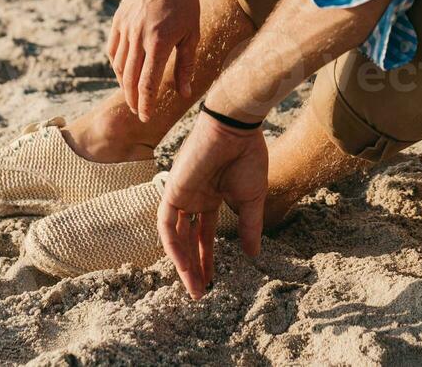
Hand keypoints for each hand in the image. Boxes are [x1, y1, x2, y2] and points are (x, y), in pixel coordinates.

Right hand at [107, 0, 200, 121]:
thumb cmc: (186, 3)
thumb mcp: (192, 35)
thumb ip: (186, 65)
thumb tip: (183, 92)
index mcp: (158, 42)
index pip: (147, 83)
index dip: (145, 104)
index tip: (145, 118)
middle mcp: (138, 37)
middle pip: (129, 78)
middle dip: (132, 99)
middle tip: (137, 111)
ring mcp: (125, 27)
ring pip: (118, 65)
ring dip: (124, 83)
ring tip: (132, 93)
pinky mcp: (118, 20)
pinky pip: (113, 48)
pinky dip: (117, 64)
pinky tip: (124, 71)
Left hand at [157, 111, 266, 298]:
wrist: (237, 129)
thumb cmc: (247, 157)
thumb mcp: (251, 199)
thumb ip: (249, 227)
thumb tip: (253, 255)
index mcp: (210, 198)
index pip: (204, 235)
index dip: (207, 258)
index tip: (213, 281)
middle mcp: (193, 198)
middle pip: (188, 240)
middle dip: (194, 267)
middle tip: (200, 292)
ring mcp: (181, 194)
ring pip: (176, 237)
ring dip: (183, 263)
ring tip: (194, 287)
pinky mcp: (172, 190)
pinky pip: (167, 225)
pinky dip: (175, 246)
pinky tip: (185, 266)